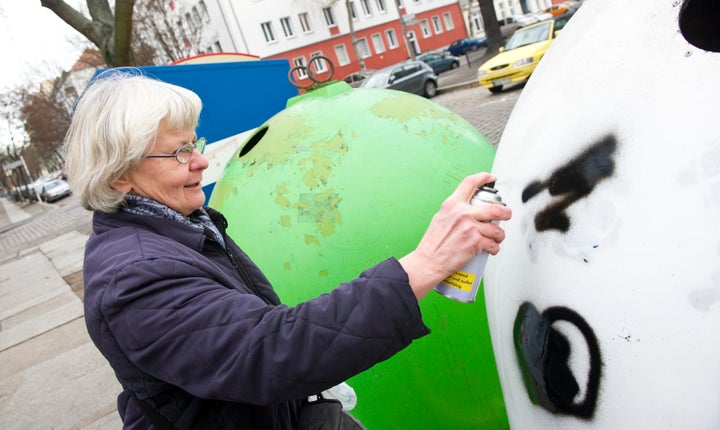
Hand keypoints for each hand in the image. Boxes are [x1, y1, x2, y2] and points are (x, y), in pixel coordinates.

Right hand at [399, 173, 511, 299]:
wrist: (428, 261)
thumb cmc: (432, 244)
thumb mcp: (440, 218)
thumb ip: (455, 211)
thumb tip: (468, 209)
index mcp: (452, 205)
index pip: (470, 183)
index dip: (484, 177)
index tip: (490, 178)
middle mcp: (462, 213)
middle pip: (494, 208)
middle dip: (505, 212)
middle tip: (506, 214)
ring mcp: (470, 228)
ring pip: (496, 229)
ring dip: (499, 235)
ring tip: (496, 238)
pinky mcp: (475, 242)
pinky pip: (493, 244)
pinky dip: (494, 248)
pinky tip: (490, 248)